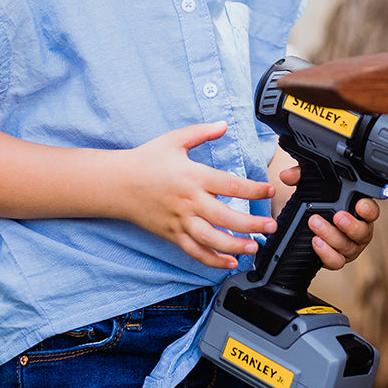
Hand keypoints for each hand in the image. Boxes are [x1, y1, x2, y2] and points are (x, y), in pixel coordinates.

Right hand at [122, 120, 276, 270]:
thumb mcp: (174, 140)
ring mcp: (180, 220)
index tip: (268, 190)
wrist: (117, 183)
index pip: (230, 185)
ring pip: (212, 239)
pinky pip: (195, 251)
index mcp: (193, 176)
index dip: (253, 189)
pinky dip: (213, 260)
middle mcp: (189, 201)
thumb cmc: (146, 160)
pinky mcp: (172, 234)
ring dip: (235, 246)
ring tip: (254, 247)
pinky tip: (229, 262)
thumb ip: (201, 132)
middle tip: (271, 226)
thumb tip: (224, 125)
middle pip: (226, 217)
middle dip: (252, 224)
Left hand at [278, 164, 379, 270]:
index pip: (371, 210)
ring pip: (348, 247)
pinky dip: (326, 253)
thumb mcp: (311, 185)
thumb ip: (301, 176)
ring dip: (332, 236)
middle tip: (338, 216)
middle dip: (351, 225)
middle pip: (363, 231)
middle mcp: (358, 230)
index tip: (360, 204)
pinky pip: (336, 261)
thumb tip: (287, 175)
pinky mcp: (337, 258)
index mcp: (358, 211)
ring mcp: (349, 247)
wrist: (308, 226)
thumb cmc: (319, 203)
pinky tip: (315, 241)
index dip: (368, 209)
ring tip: (315, 224)